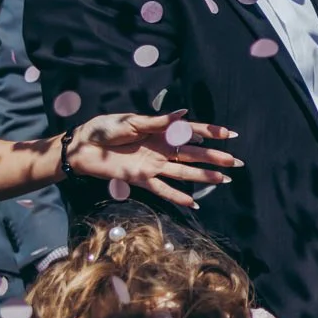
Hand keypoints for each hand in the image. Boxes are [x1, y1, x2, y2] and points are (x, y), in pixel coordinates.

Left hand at [66, 111, 241, 206]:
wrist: (81, 147)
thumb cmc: (104, 129)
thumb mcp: (131, 121)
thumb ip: (158, 122)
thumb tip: (183, 114)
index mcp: (160, 132)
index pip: (191, 131)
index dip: (211, 132)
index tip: (230, 134)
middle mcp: (161, 149)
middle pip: (194, 154)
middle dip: (216, 157)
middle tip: (236, 162)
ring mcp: (153, 165)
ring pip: (184, 172)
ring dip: (204, 176)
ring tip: (224, 179)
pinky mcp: (141, 179)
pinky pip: (163, 189)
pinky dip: (177, 196)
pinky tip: (193, 203)